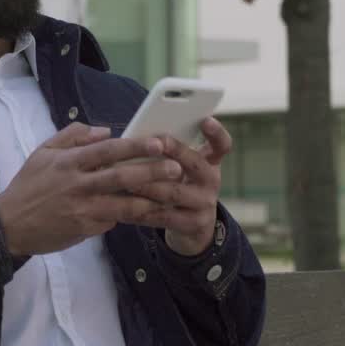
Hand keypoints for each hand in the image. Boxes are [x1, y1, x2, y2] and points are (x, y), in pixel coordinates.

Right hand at [0, 123, 184, 255]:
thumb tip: (107, 130)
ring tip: (172, 194)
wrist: (9, 225)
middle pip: (121, 176)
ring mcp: (83, 209)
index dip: (134, 146)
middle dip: (152, 172)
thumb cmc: (29, 185)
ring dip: (150, 199)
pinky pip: (113, 220)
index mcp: (69, 162)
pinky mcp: (85, 229)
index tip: (158, 142)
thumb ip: (74, 136)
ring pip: (123, 203)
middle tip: (176, 168)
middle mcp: (78, 185)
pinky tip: (151, 212)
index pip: (107, 150)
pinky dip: (131, 215)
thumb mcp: (44, 152)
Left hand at [130, 117, 231, 255]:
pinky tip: (123, 207)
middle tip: (156, 142)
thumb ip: (172, 153)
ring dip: (150, 185)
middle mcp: (211, 181)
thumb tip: (141, 136)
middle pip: (196, 164)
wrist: (194, 225)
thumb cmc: (182, 185)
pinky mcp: (192, 224)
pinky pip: (163, 217)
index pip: (221, 145)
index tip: (206, 120)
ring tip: (128, 179)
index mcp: (210, 162)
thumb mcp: (185, 167)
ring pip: (175, 192)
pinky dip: (141, 211)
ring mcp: (204, 204)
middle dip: (175, 151)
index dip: (216, 132)